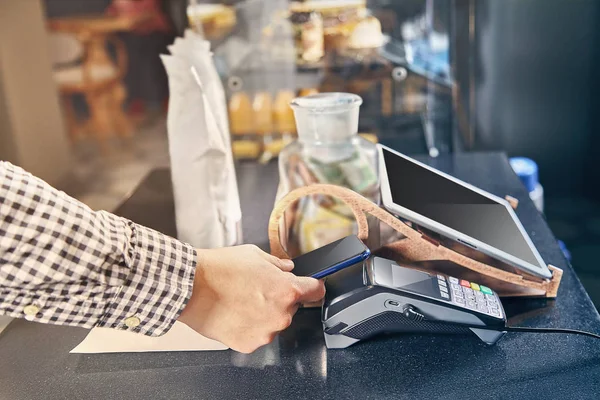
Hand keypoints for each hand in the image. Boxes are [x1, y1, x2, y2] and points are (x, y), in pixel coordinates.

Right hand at [177, 244, 324, 352]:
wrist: (191, 288)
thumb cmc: (219, 270)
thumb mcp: (254, 255)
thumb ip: (277, 264)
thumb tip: (287, 268)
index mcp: (287, 290)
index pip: (316, 291)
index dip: (313, 286)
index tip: (311, 287)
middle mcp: (281, 314)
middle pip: (292, 307)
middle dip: (279, 299)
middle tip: (257, 289)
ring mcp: (266, 332)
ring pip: (273, 322)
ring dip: (264, 314)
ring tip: (241, 301)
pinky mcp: (249, 344)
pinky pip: (256, 334)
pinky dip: (249, 326)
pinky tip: (235, 313)